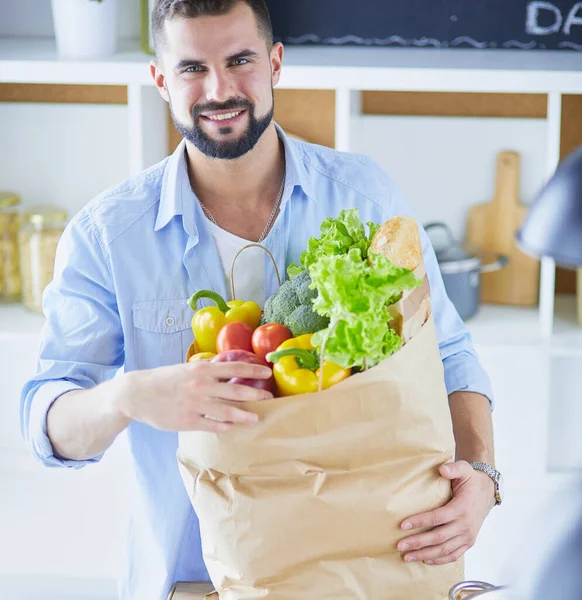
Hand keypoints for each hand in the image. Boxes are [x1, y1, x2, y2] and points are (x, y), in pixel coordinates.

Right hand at [114, 361, 273, 432]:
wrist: (136, 393)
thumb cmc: (164, 380)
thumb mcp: (186, 368)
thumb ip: (206, 369)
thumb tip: (226, 366)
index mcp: (201, 369)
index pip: (234, 367)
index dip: (253, 370)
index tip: (267, 372)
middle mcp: (201, 385)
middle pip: (236, 390)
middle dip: (256, 394)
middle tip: (269, 398)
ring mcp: (195, 404)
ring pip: (226, 411)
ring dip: (244, 415)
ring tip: (255, 418)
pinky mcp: (187, 421)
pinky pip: (211, 425)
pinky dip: (223, 426)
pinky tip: (231, 427)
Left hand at [397, 460, 494, 564]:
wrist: (488, 492)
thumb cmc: (472, 480)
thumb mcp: (465, 469)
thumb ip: (453, 468)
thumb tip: (442, 469)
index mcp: (461, 508)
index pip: (437, 518)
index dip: (420, 522)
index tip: (403, 525)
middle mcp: (465, 525)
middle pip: (438, 537)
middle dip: (418, 543)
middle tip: (400, 545)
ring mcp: (468, 536)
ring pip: (445, 549)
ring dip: (425, 554)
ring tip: (408, 556)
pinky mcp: (469, 542)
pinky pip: (454, 555)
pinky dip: (440, 560)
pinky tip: (425, 560)